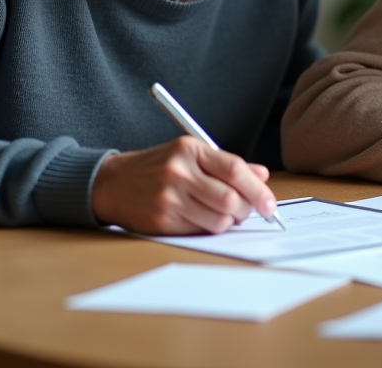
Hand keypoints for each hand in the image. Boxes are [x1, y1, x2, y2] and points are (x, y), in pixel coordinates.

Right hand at [91, 136, 276, 234]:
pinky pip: (200, 231)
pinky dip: (210, 228)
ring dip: (229, 221)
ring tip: (223, 214)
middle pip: (230, 198)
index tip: (270, 204)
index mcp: (190, 150)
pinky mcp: (161, 221)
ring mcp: (168, 198)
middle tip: (246, 210)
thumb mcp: (191, 154)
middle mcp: (179, 172)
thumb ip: (227, 165)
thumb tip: (262, 176)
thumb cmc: (158, 167)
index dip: (258, 189)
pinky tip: (203, 219)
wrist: (112, 183)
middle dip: (246, 209)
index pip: (234, 169)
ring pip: (219, 220)